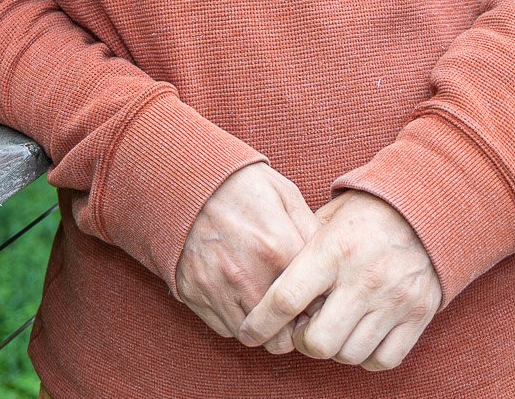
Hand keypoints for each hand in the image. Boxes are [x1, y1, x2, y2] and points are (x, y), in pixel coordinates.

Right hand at [172, 163, 319, 347]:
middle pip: (283, 336)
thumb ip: (311, 232)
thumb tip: (332, 263)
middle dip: (291, 329)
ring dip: (263, 328)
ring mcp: (217, 288)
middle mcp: (248, 276)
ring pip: (252, 337)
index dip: (318, 306)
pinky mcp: (193, 293)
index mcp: (279, 249)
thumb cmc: (241, 185)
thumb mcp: (285, 195)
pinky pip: (223, 328)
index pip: (314, 305)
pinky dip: (235, 319)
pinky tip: (239, 296)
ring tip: (265, 304)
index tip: (316, 300)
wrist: (183, 178)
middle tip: (292, 313)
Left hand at [234, 189, 443, 371]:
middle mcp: (364, 278)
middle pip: (318, 341)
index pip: (287, 298)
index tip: (248, 334)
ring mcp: (394, 300)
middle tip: (302, 329)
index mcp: (333, 250)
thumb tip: (263, 282)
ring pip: (349, 355)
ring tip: (333, 327)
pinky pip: (383, 360)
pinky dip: (366, 357)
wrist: (426, 208)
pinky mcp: (418, 315)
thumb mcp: (326, 219)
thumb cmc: (364, 215)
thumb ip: (297, 250)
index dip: (261, 324)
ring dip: (334, 349)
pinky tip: (359, 336)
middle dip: (301, 342)